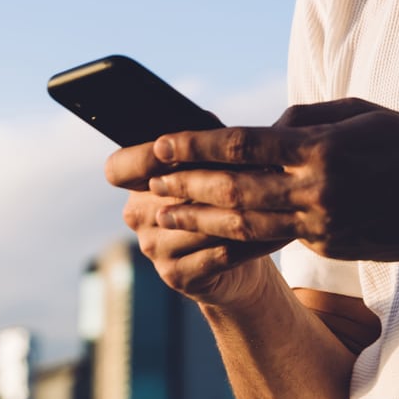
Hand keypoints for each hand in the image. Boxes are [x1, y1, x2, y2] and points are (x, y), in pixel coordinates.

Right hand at [105, 142, 278, 306]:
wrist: (237, 267)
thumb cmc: (226, 203)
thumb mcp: (215, 170)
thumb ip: (210, 145)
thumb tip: (229, 121)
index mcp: (137, 186)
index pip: (119, 168)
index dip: (143, 156)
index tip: (169, 145)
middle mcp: (137, 217)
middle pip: (173, 192)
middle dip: (219, 178)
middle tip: (265, 165)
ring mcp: (154, 249)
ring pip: (200, 223)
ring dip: (243, 210)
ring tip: (278, 196)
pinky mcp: (176, 276)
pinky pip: (220, 254)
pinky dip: (253, 241)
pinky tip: (280, 231)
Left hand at [142, 99, 398, 262]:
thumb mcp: (363, 111)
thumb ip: (306, 117)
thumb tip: (263, 128)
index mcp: (322, 147)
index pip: (241, 145)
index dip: (192, 147)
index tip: (153, 145)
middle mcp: (317, 190)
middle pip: (230, 190)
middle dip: (176, 185)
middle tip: (132, 181)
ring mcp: (322, 224)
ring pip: (243, 225)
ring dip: (194, 218)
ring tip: (154, 212)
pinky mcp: (329, 246)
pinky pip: (271, 243)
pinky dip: (232, 240)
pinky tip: (203, 236)